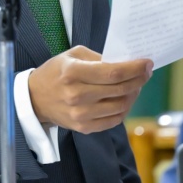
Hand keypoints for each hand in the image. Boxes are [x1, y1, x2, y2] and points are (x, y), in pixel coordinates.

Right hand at [28, 46, 151, 132]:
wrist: (34, 99)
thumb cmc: (56, 72)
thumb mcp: (73, 55)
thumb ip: (99, 58)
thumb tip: (125, 63)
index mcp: (74, 73)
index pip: (113, 73)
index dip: (135, 68)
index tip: (147, 63)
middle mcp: (77, 95)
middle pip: (120, 89)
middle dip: (139, 80)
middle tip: (146, 73)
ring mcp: (80, 114)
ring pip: (120, 106)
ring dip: (133, 95)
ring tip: (135, 86)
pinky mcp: (83, 127)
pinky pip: (113, 120)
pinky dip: (123, 109)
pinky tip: (124, 99)